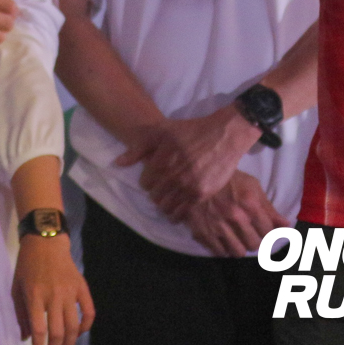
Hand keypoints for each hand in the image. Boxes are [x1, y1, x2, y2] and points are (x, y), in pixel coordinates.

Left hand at [11, 233, 93, 344]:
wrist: (45, 241)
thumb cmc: (27, 266)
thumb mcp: (16, 290)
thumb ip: (21, 315)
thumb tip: (27, 338)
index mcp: (34, 296)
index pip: (39, 330)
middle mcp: (53, 295)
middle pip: (58, 331)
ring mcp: (70, 291)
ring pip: (74, 325)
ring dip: (70, 343)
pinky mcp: (81, 286)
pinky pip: (89, 311)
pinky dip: (86, 325)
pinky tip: (79, 332)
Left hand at [117, 106, 260, 221]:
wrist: (224, 135)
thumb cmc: (192, 130)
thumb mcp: (163, 131)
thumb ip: (139, 147)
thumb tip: (118, 163)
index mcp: (161, 160)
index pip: (145, 183)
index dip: (148, 180)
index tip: (156, 177)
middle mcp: (173, 176)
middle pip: (155, 197)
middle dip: (156, 193)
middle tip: (164, 188)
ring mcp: (188, 186)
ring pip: (166, 207)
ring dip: (165, 205)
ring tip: (170, 198)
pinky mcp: (201, 194)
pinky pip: (182, 213)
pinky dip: (176, 214)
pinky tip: (178, 208)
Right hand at [185, 173, 286, 257]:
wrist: (195, 178)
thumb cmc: (228, 180)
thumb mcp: (252, 187)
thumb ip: (269, 208)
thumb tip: (286, 226)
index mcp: (250, 205)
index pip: (268, 231)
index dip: (267, 232)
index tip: (263, 229)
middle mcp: (236, 218)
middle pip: (254, 245)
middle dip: (255, 240)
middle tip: (250, 234)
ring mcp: (219, 227)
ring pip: (238, 252)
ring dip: (240, 247)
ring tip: (237, 238)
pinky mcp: (203, 234)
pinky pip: (220, 253)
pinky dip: (224, 249)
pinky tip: (224, 239)